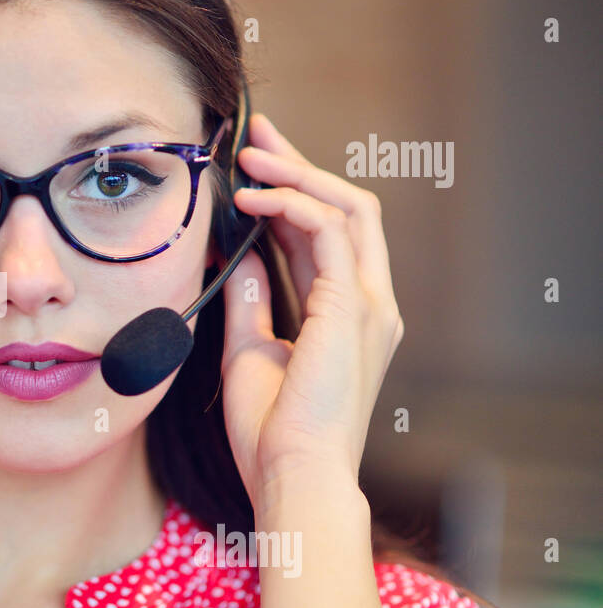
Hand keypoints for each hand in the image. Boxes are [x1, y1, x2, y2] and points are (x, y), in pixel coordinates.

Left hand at [219, 114, 403, 509]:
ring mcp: (367, 304)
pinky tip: (250, 198)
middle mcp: (369, 303)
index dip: (295, 191)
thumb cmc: (273, 432)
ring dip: (296, 173)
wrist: (293, 475)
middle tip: (257, 132)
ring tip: (249, 154)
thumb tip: (239, 258)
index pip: (328, 233)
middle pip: (345, 207)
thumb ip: (252, 302)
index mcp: (348, 316)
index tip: (255, 163)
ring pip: (346, 207)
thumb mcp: (250, 352)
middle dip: (300, 163)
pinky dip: (290, 204)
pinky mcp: (352, 308)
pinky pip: (327, 231)